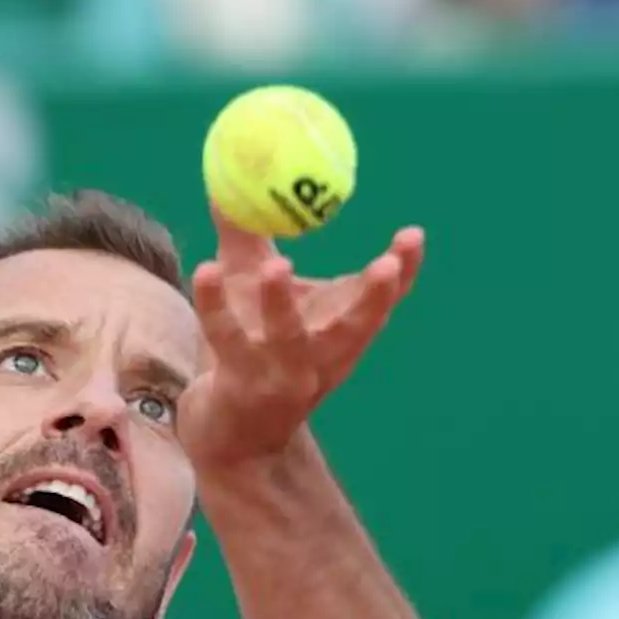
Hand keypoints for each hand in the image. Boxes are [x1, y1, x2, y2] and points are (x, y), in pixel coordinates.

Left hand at [176, 207, 423, 468]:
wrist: (228, 436)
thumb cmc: (246, 350)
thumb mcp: (250, 288)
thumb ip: (247, 237)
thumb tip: (228, 182)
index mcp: (337, 336)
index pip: (381, 305)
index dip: (402, 274)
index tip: (413, 237)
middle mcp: (320, 359)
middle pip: (356, 329)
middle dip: (374, 297)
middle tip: (387, 264)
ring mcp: (281, 375)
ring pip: (287, 338)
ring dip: (282, 305)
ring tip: (279, 269)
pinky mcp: (241, 385)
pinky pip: (226, 338)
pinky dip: (214, 304)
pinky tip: (205, 269)